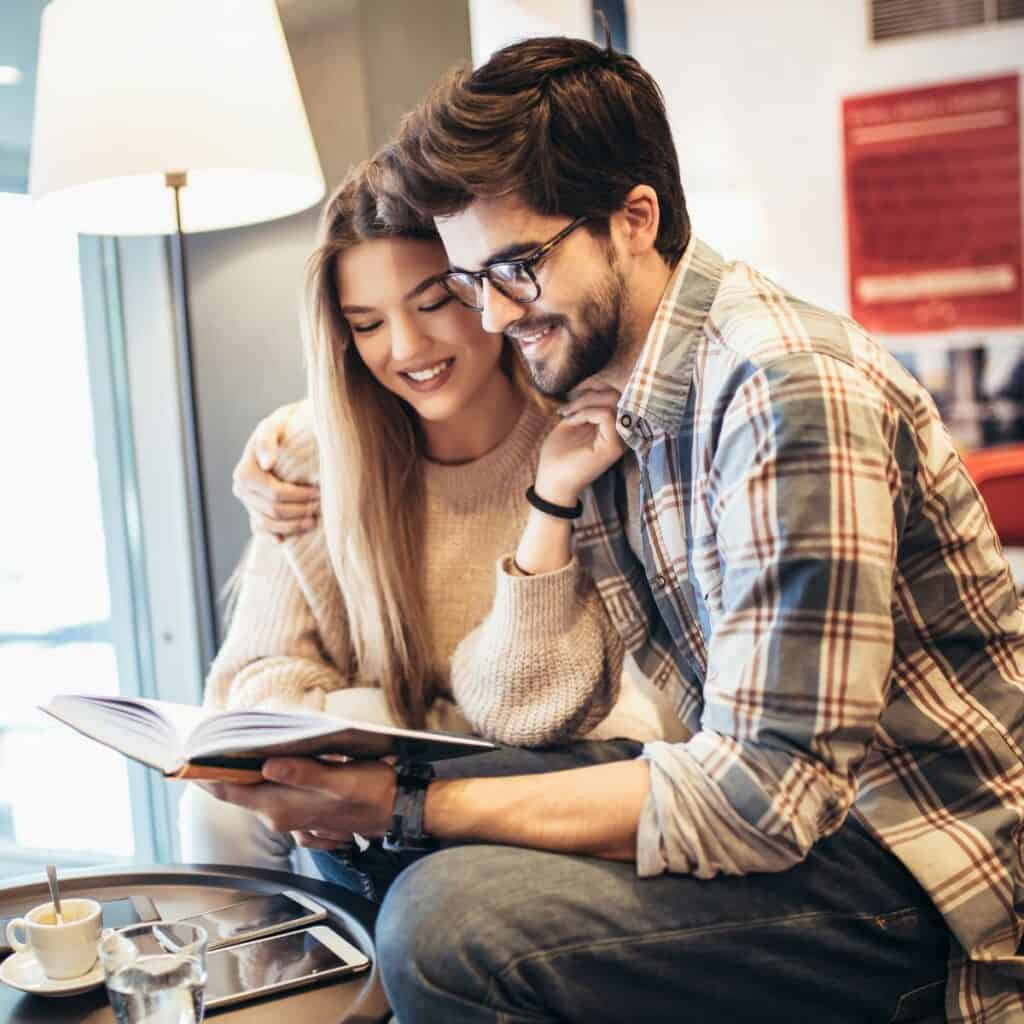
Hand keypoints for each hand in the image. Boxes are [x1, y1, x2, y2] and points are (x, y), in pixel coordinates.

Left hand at [201, 758, 396, 842]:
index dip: (202, 774)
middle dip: (215, 770)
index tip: (184, 754)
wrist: (396, 810)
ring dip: (239, 774)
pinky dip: (261, 782)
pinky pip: (271, 798)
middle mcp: (278, 817)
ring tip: (226, 748)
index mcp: (281, 806)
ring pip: (252, 795)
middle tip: (199, 743)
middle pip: (234, 792)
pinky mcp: (301, 817)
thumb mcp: (340, 778)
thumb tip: (268, 764)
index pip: (227, 791)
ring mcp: (289, 820)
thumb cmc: (371, 790)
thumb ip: (303, 772)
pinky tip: (264, 765)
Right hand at [232, 404, 319, 538]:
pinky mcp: (254, 510)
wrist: (285, 431)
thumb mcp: (275, 426)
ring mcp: (247, 502)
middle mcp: (241, 489)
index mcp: (245, 472)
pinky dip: (273, 535)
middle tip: (323, 507)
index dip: (300, 497)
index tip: (321, 493)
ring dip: (292, 526)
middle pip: (274, 510)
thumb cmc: (283, 427)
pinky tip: (285, 540)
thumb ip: (268, 441)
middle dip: (301, 511)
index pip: (275, 493)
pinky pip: (261, 530)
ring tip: (314, 521)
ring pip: (268, 523)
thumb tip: (268, 463)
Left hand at [535, 383, 626, 505]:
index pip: (614, 395)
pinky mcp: (614, 447)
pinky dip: (586, 413)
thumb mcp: (571, 422)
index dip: (592, 390)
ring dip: (585, 402)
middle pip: (616, 395)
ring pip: (613, 401)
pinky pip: (607, 415)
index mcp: (612, 427)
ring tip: (568, 415)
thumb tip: (595, 386)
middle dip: (589, 394)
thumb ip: (586, 405)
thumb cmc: (558, 454)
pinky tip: (572, 422)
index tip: (569, 404)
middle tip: (567, 409)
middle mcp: (621, 433)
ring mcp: (620, 440)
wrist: (552, 481)